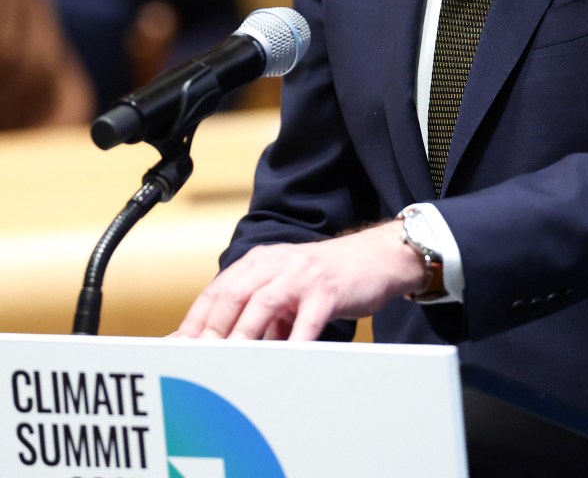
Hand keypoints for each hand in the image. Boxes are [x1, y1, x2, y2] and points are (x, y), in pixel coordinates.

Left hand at [176, 220, 426, 340]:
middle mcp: (274, 264)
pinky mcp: (327, 288)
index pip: (216, 292)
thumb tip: (226, 353)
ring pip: (262, 305)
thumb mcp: (286, 292)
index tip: (176, 349)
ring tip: (228, 364)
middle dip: (211, 331)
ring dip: (242, 335)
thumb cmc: (326, 281)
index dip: (194, 322)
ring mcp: (300, 275)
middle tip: (195, 362)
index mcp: (259, 263)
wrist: (375, 258)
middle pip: (232, 296)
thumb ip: (259, 318)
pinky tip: (283, 361)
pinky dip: (292, 341)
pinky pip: (305, 319)